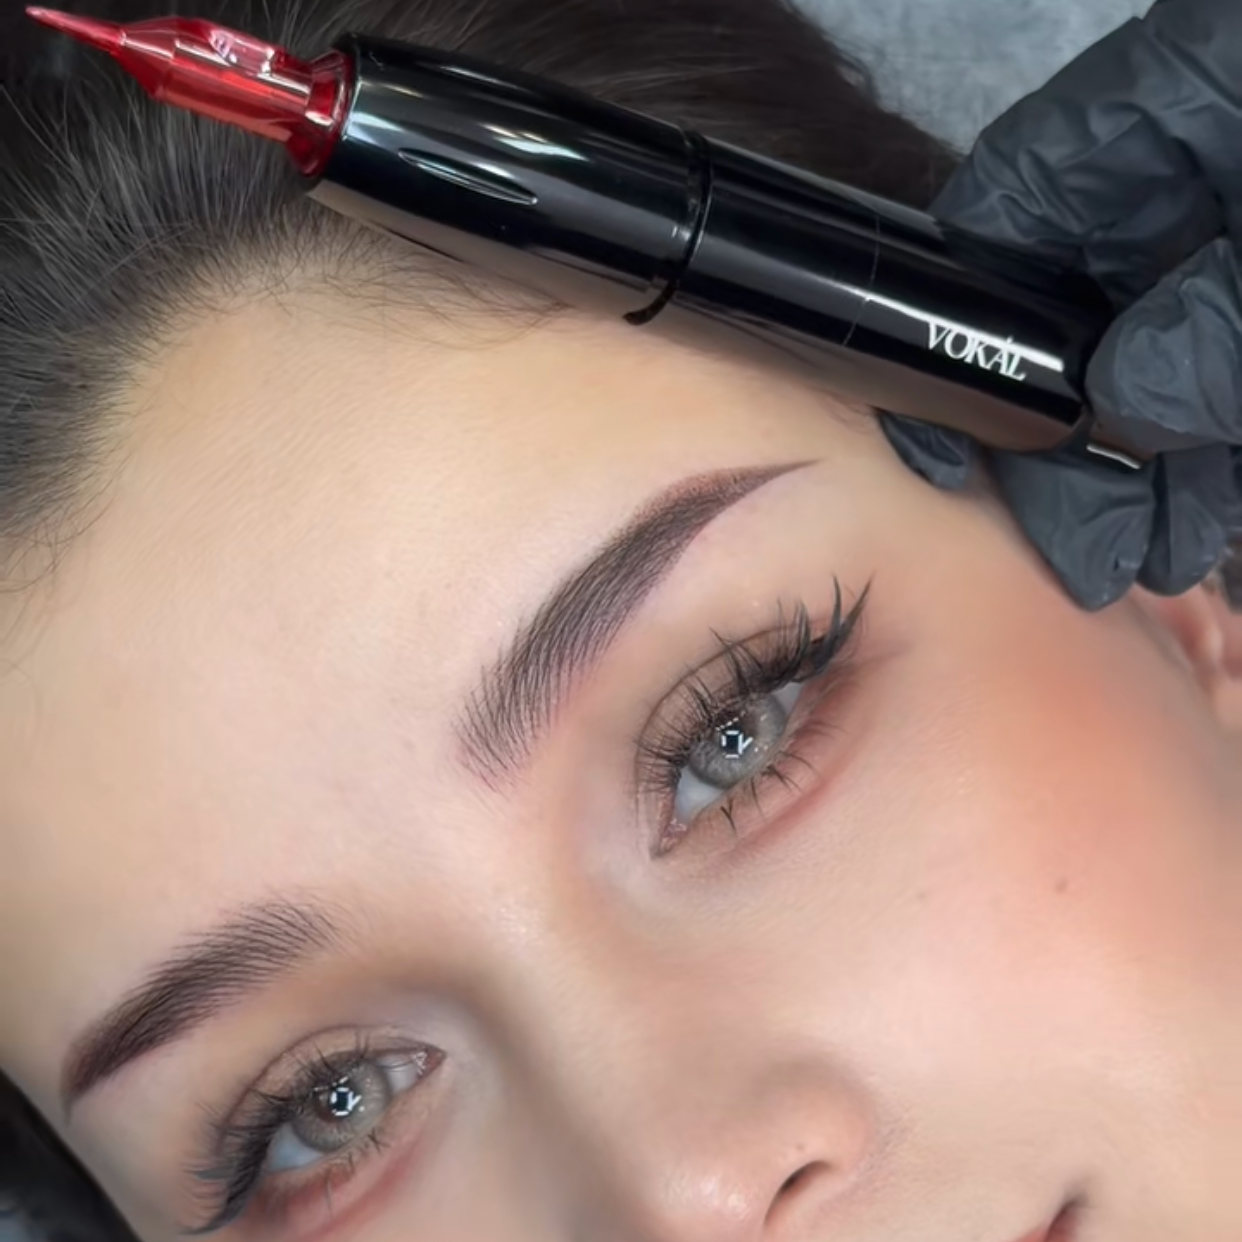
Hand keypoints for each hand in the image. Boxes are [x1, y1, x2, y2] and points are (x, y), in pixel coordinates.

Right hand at [880, 0, 1241, 609]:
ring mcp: (1233, 253)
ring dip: (1134, 473)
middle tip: (1058, 532)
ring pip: (1148, 367)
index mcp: (1184, 106)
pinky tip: (1184, 527)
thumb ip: (1222, 321)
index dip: (961, 316)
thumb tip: (1126, 399)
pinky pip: (1218, 393)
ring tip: (1124, 556)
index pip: (1017, 207)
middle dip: (1064, 434)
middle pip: (1075, 308)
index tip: (941, 419)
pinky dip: (1204, 467)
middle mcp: (1197, 176)